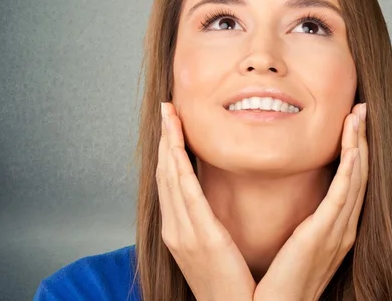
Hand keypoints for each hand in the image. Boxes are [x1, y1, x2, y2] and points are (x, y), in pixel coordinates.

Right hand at [157, 102, 255, 300]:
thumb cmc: (227, 284)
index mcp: (179, 230)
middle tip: (166, 109)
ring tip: (170, 116)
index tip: (171, 124)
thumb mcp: (213, 249)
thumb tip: (214, 200)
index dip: (167, 150)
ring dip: (168, 144)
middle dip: (164, 139)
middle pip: (165, 174)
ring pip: (171, 178)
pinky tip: (175, 146)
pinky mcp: (200, 237)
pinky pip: (186, 194)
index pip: (170, 181)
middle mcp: (175, 229)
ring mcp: (183, 233)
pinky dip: (177, 166)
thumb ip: (209, 222)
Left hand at [253, 103, 368, 300]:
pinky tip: (353, 145)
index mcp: (336, 227)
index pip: (351, 180)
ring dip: (358, 144)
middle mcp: (344, 227)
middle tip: (360, 110)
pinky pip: (344, 193)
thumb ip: (301, 220)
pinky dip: (352, 167)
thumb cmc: (279, 279)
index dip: (354, 150)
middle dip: (361, 139)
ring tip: (357, 116)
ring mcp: (339, 230)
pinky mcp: (326, 234)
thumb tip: (288, 195)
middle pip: (359, 173)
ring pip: (356, 177)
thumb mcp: (295, 243)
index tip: (350, 124)